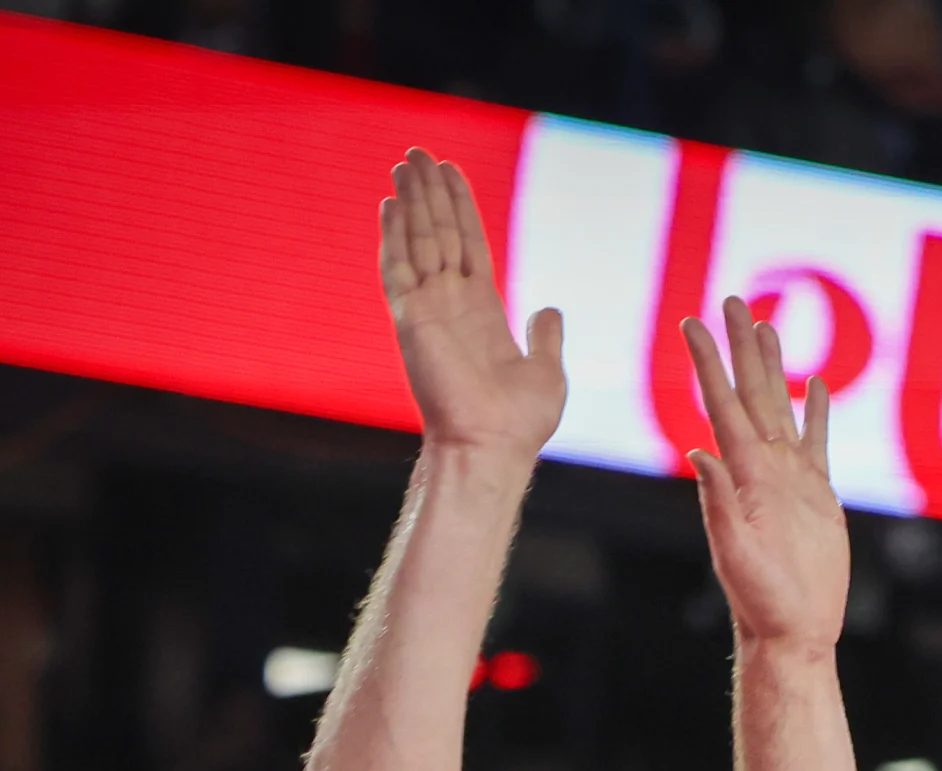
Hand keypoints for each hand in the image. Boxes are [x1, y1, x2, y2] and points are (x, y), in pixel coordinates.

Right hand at [377, 151, 563, 458]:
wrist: (493, 446)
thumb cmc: (520, 422)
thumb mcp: (546, 370)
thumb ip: (545, 336)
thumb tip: (549, 309)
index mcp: (481, 311)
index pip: (468, 246)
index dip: (461, 208)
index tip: (450, 173)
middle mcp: (450, 304)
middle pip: (440, 232)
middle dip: (430, 192)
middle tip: (419, 152)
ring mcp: (427, 309)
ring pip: (418, 239)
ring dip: (413, 199)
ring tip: (407, 161)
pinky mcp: (410, 318)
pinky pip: (398, 265)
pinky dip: (395, 233)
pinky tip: (392, 202)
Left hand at [681, 295, 848, 650]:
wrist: (793, 630)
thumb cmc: (761, 602)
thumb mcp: (736, 554)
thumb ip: (720, 506)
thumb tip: (701, 455)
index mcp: (743, 475)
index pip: (722, 405)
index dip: (707, 363)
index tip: (692, 323)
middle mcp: (763, 468)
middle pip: (751, 392)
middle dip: (739, 347)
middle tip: (731, 300)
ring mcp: (791, 479)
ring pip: (782, 406)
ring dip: (773, 366)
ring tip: (766, 327)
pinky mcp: (818, 494)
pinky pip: (818, 441)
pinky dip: (817, 411)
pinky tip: (817, 384)